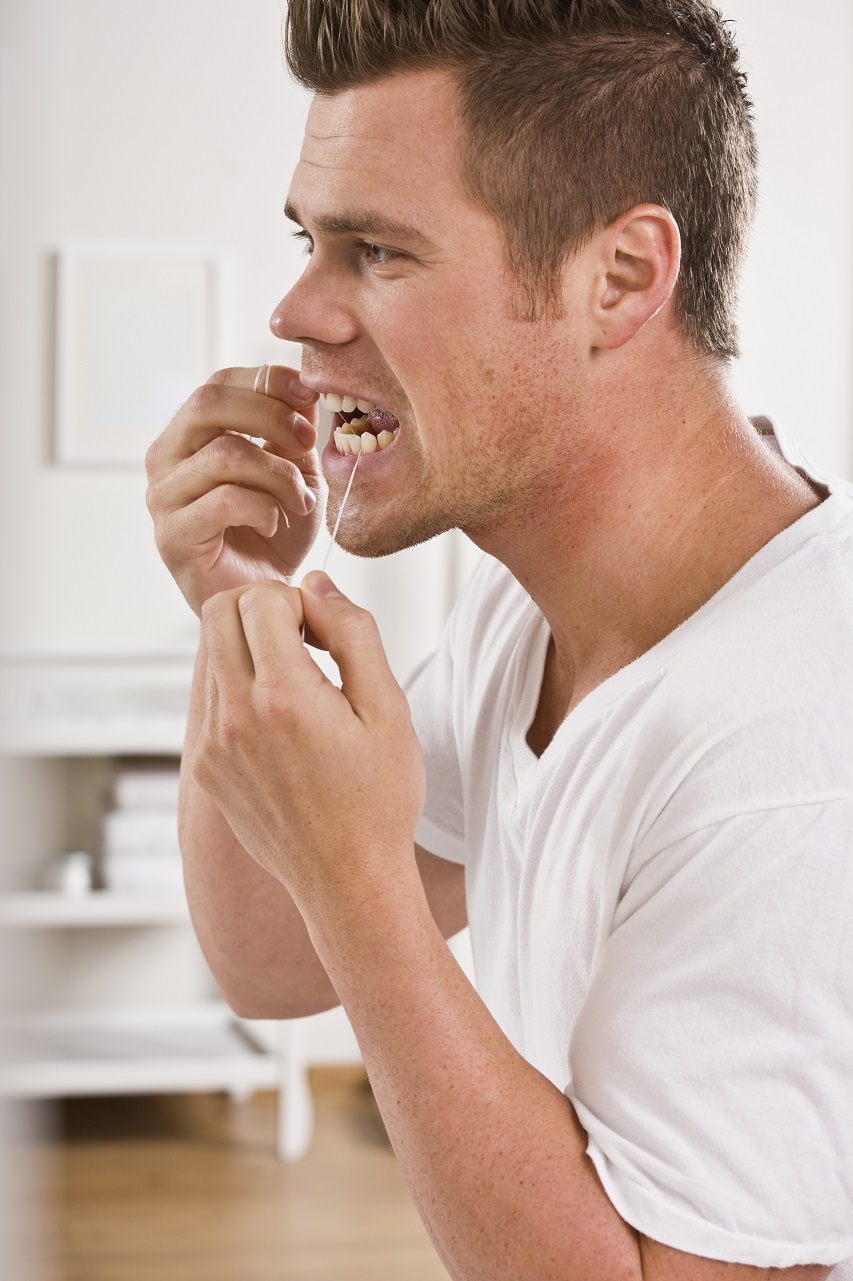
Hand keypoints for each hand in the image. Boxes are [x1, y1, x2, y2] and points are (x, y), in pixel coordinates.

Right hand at [146, 366, 324, 615]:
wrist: (266, 597)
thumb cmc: (276, 534)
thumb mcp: (296, 470)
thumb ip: (294, 428)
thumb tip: (304, 385)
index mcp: (189, 434)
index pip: (218, 383)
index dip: (267, 380)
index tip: (310, 396)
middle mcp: (165, 459)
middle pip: (209, 403)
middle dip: (272, 416)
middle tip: (308, 443)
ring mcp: (162, 497)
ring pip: (225, 454)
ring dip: (279, 475)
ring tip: (300, 501)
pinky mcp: (171, 536)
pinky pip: (224, 500)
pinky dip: (263, 508)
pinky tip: (274, 522)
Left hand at [191, 574, 425, 912]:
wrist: (347, 880)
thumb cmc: (380, 798)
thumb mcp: (389, 709)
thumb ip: (353, 633)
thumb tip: (317, 585)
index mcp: (283, 697)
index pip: (259, 599)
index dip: (297, 601)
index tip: (325, 633)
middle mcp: (234, 717)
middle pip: (218, 613)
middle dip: (261, 609)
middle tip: (304, 643)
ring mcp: (211, 745)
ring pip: (207, 651)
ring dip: (246, 646)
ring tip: (295, 683)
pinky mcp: (203, 767)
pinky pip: (205, 697)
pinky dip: (235, 685)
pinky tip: (278, 718)